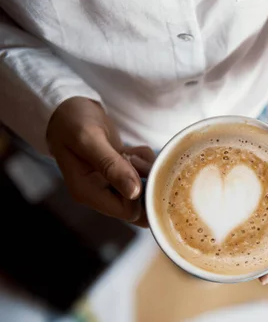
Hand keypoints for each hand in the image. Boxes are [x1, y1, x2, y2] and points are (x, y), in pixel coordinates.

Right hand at [46, 97, 154, 226]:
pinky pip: (144, 174)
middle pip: (140, 204)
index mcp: (87, 193)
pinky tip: (132, 150)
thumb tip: (134, 192)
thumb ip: (110, 165)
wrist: (68, 110)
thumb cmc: (72, 122)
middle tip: (133, 159)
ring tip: (130, 152)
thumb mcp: (89, 139)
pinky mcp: (120, 173)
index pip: (127, 212)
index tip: (135, 168)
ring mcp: (111, 184)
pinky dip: (145, 161)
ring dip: (146, 168)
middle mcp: (100, 193)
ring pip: (145, 188)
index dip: (140, 193)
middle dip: (145, 180)